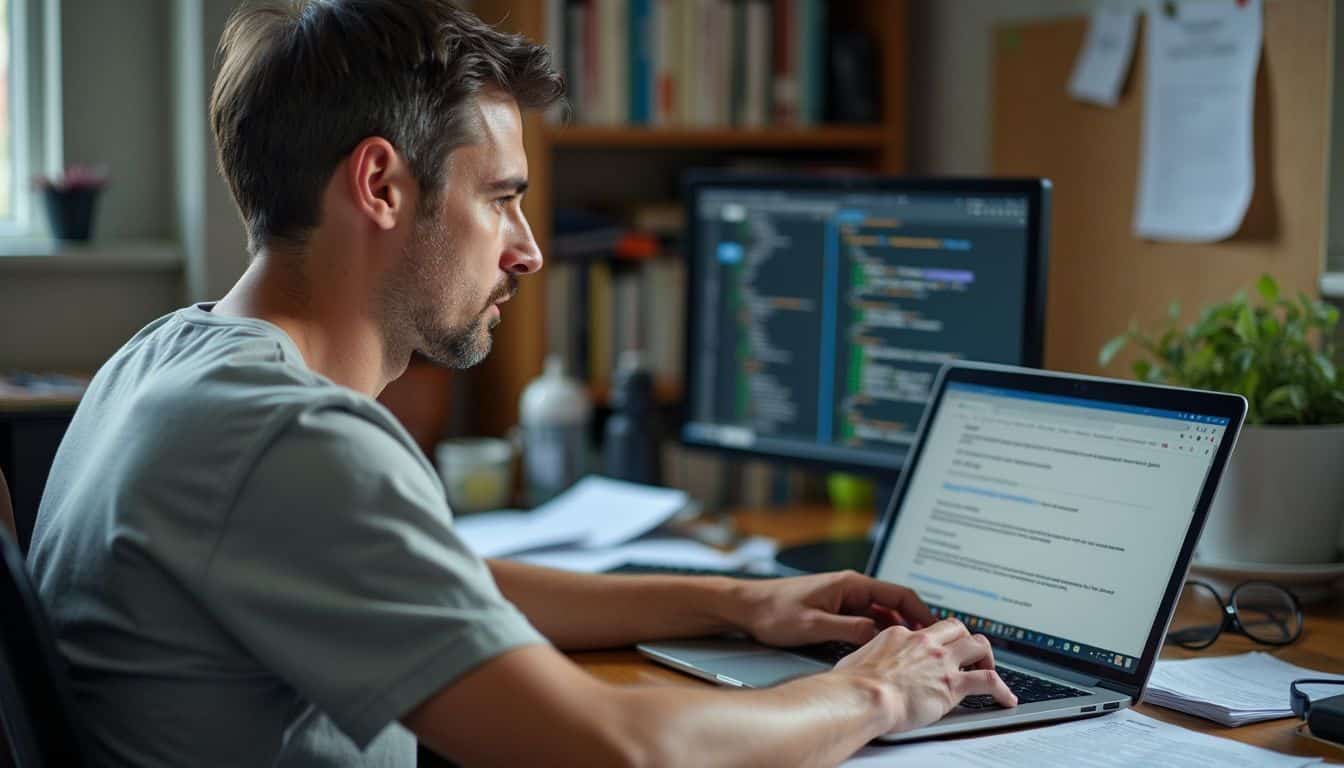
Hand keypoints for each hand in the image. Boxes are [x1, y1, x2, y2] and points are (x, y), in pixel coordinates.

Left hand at [733, 570, 936, 647]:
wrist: (745, 608)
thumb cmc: (773, 611)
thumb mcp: (815, 625)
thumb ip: (850, 629)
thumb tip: (880, 635)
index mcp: (851, 584)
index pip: (899, 594)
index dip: (922, 612)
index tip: (937, 629)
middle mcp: (850, 588)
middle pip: (894, 605)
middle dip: (914, 624)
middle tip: (931, 646)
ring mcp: (843, 599)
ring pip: (880, 615)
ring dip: (896, 631)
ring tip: (912, 652)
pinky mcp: (835, 611)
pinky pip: (865, 621)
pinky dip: (878, 634)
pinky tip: (883, 650)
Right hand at [834, 619, 1016, 732]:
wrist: (864, 696)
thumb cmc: (852, 685)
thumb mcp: (854, 660)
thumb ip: (865, 659)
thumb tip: (857, 667)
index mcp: (900, 635)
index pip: (927, 631)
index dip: (936, 641)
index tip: (938, 650)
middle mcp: (924, 643)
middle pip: (958, 628)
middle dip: (966, 640)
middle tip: (968, 655)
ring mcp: (941, 661)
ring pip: (978, 645)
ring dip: (986, 657)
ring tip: (989, 670)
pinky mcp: (953, 684)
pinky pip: (989, 681)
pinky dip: (1002, 690)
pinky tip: (1006, 699)